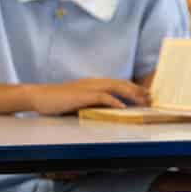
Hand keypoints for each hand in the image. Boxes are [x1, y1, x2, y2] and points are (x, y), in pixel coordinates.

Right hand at [27, 79, 150, 115]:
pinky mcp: (81, 95)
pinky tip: (123, 107)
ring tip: (143, 101)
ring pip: (115, 88)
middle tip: (151, 97)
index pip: (119, 83)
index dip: (133, 88)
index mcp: (95, 83)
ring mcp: (88, 87)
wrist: (39, 96)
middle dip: (138, 90)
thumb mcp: (81, 101)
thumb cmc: (58, 100)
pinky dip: (114, 101)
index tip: (146, 94)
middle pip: (121, 84)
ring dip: (131, 94)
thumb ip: (95, 103)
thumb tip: (110, 109)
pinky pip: (101, 97)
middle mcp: (94, 82)